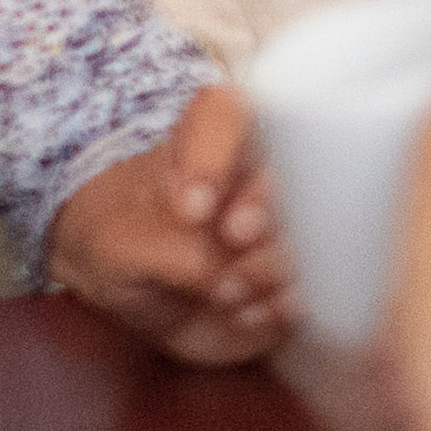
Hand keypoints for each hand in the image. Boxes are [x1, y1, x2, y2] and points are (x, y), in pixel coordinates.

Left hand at [45, 82, 293, 363]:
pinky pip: (312, 283)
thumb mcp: (118, 244)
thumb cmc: (123, 244)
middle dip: (259, 209)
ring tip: (221, 293)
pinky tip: (247, 316)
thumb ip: (160, 246)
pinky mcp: (291, 276)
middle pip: (278, 173)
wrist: (134, 296)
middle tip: (231, 237)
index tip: (192, 208)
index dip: (216, 154)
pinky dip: (282, 304)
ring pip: (302, 232)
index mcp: (202, 142)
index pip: (222, 114)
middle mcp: (250, 175)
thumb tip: (214, 267)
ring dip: (266, 267)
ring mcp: (278, 226)